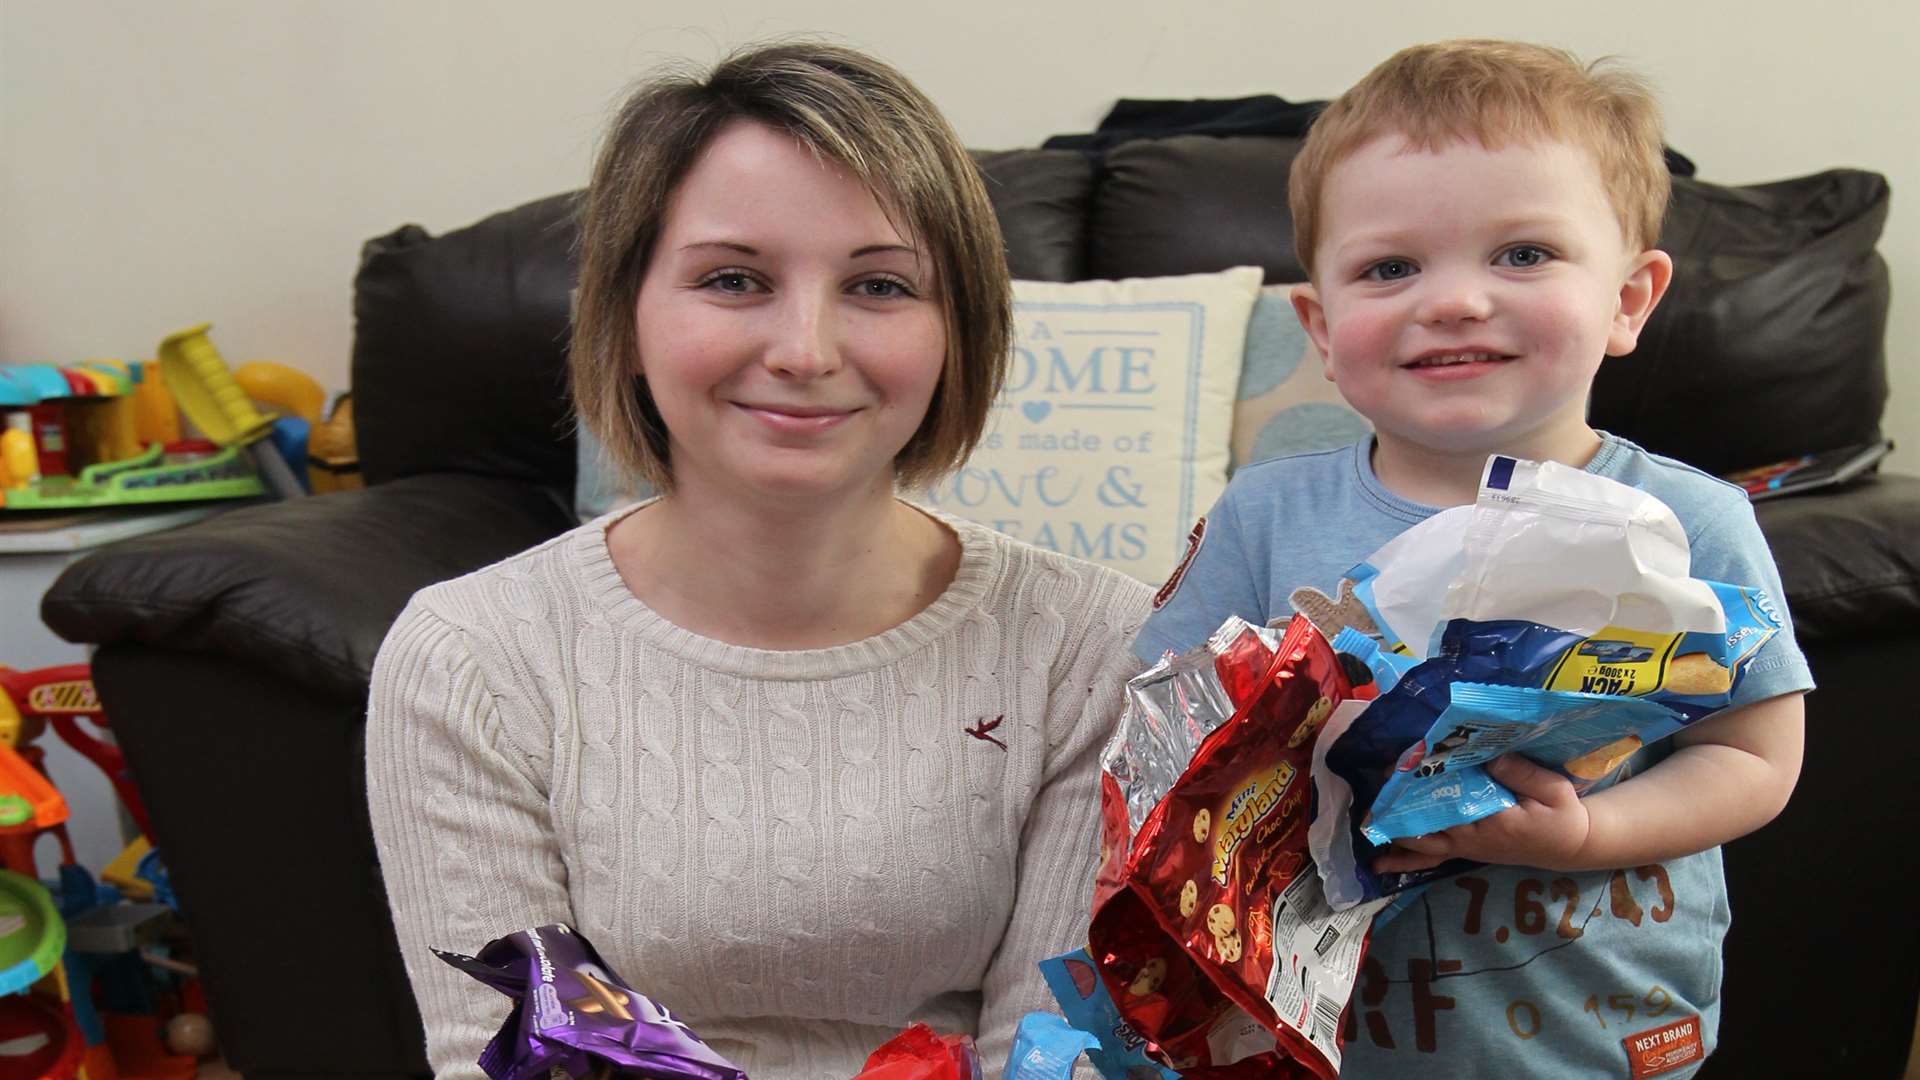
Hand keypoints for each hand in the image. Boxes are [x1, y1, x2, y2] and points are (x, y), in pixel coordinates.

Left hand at [1371, 755, 1592, 872]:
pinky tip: (1379, 864)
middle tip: (1382, 783)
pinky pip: (1431, 858)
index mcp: (1495, 819)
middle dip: (1404, 804)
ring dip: (1395, 830)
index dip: (1430, 782)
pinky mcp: (1465, 850)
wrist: (1569, 845)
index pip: (1454, 800)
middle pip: (1430, 821)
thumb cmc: (1562, 815)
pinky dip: (1405, 860)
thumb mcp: (1554, 790)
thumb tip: (1490, 755)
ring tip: (1368, 820)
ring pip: (1423, 842)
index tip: (1410, 763)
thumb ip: (1523, 773)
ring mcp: (1467, 847)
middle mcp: (1474, 837)